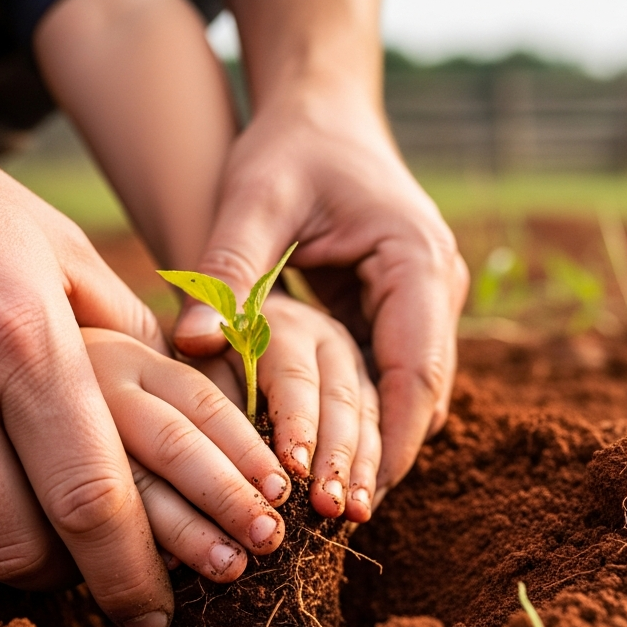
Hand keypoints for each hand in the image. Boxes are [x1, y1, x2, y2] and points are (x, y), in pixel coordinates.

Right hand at [0, 108, 287, 626]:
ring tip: (17, 486)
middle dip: (69, 580)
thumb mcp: (61, 249)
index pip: (91, 499)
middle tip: (92, 572)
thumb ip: (132, 338)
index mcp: (23, 340)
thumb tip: (198, 412)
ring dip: (1, 533)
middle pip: (19, 549)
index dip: (131, 574)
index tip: (155, 613)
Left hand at [173, 92, 468, 498]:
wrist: (322, 109)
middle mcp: (436, 285)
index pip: (417, 369)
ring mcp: (425, 301)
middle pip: (424, 393)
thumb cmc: (289, 146)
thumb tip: (190, 345)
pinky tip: (326, 458)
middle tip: (339, 517)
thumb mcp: (252, 198)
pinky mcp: (401, 311)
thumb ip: (226, 269)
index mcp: (416, 258)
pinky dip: (365, 417)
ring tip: (334, 507)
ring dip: (378, 444)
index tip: (354, 497)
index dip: (390, 439)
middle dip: (385, 455)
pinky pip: (391, 377)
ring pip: (412, 393)